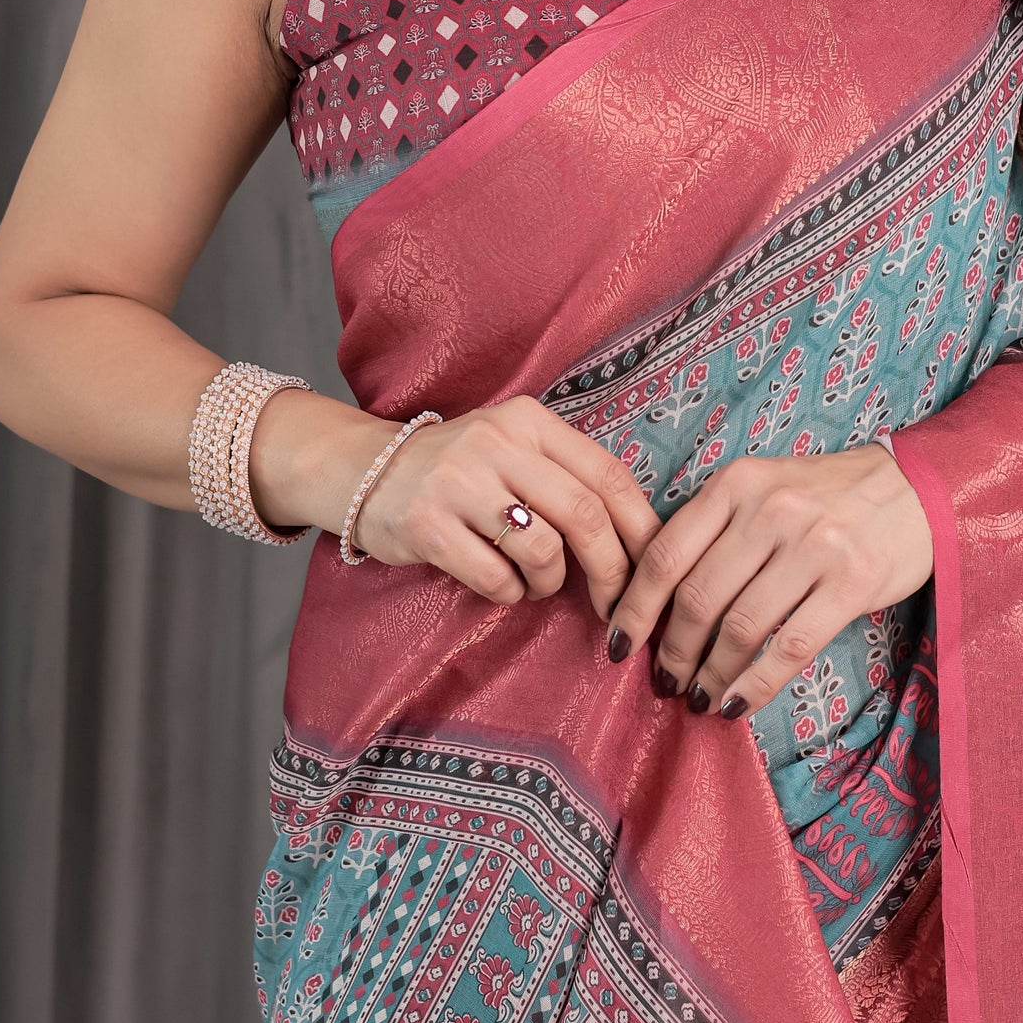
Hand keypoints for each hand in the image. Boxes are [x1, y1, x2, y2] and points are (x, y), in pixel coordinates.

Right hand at [354, 395, 660, 621]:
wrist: (367, 470)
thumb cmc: (461, 469)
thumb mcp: (515, 448)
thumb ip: (569, 475)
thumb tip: (642, 536)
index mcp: (530, 421)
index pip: (608, 473)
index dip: (642, 527)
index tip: (655, 565)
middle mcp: (496, 443)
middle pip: (584, 514)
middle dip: (612, 569)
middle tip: (616, 601)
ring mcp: (458, 483)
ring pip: (543, 550)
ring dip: (551, 583)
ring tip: (537, 582)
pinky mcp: (428, 526)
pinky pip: (496, 578)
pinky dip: (511, 593)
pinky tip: (502, 584)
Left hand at [602, 444, 933, 718]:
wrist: (916, 488)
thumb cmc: (826, 496)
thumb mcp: (762, 487)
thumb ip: (715, 529)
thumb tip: (657, 601)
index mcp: (736, 483)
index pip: (665, 554)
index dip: (635, 608)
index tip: (620, 642)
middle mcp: (770, 510)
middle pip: (698, 598)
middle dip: (672, 651)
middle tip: (663, 681)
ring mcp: (814, 546)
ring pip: (740, 628)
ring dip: (710, 675)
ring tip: (698, 697)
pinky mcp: (852, 582)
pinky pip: (790, 647)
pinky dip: (755, 684)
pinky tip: (737, 703)